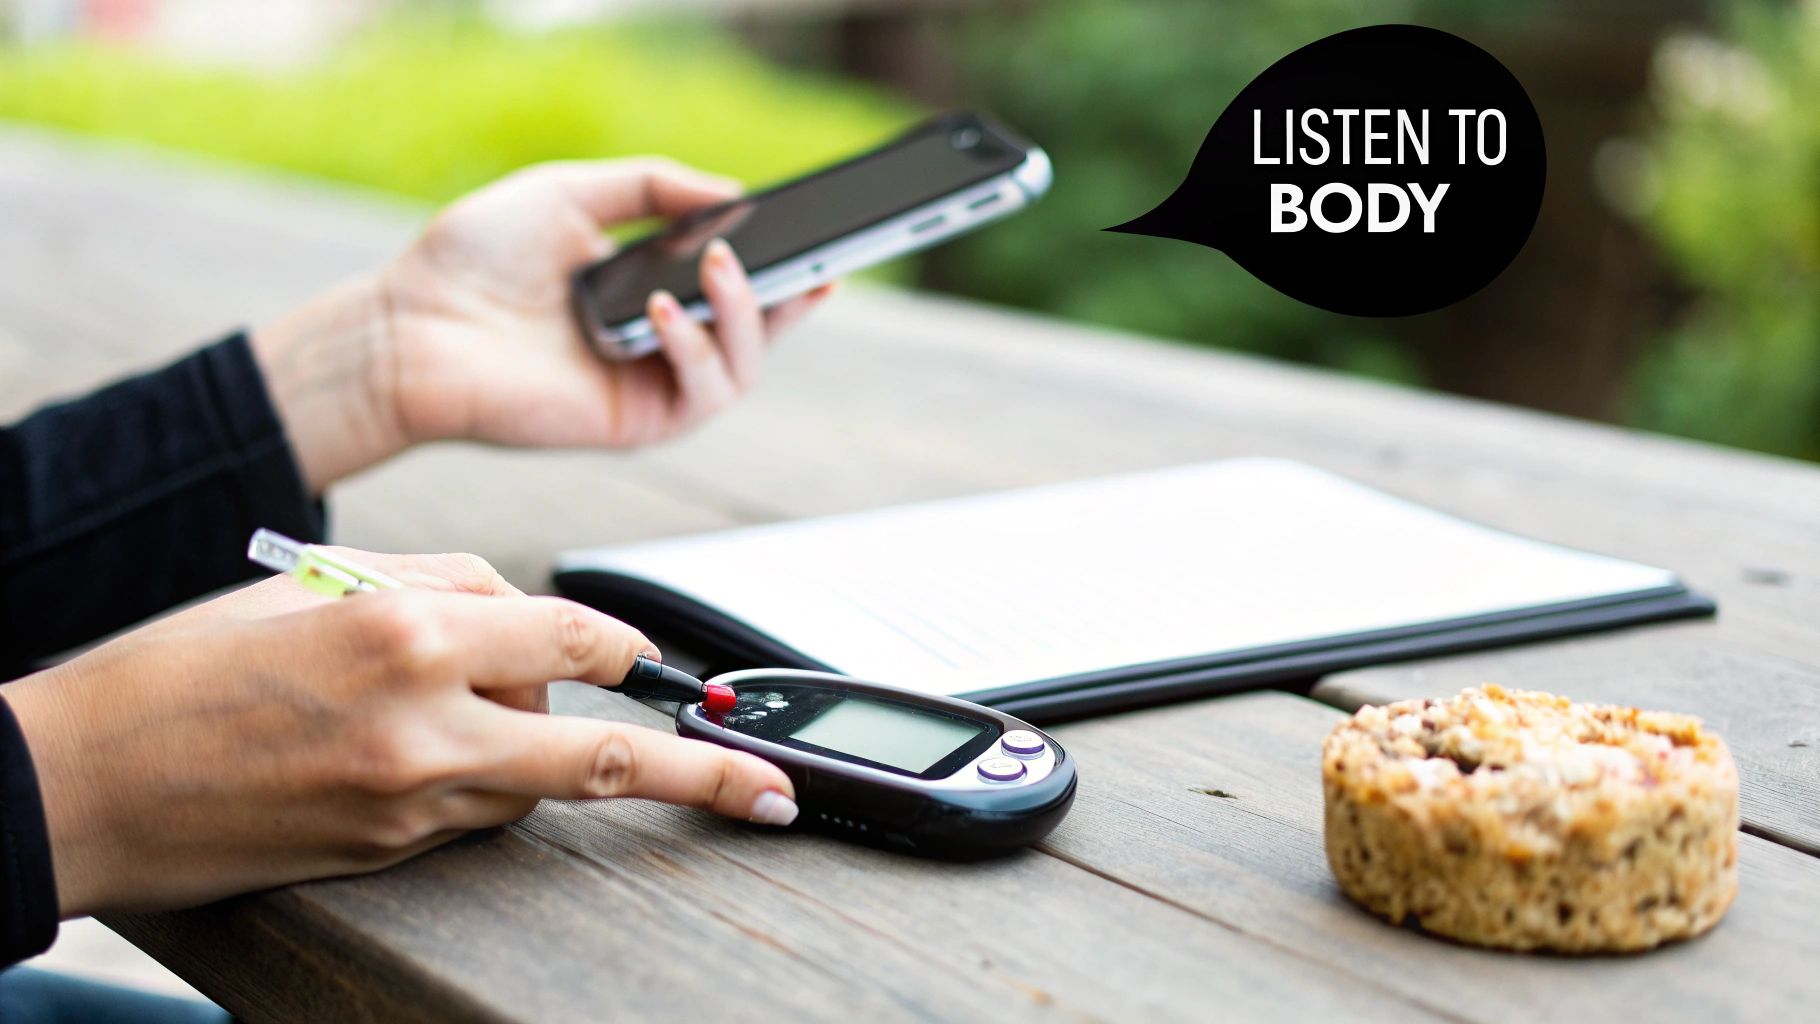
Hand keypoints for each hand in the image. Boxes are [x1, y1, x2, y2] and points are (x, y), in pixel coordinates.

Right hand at [2, 549, 796, 916]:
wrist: (79, 782)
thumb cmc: (182, 667)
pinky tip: (421, 749)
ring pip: (538, 780)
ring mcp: (406, 803)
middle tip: (767, 790)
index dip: (623, 644)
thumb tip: (529, 612)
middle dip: (700, 772)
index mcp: (405, 629)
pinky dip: (484, 779)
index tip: (651, 655)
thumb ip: (438, 588)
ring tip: (472, 707)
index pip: (570, 633)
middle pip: (601, 750)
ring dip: (546, 747)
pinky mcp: (385, 854)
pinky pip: (476, 813)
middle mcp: (422, 722)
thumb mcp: (313, 587)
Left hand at [252, 159, 835, 491]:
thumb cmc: (470, 263)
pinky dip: (696, 353)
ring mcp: (645, 386)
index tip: (823, 247)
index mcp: (646, 292)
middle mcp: (655, 345)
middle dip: (789, 299)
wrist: (405, 327)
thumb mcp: (569, 193)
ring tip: (719, 268)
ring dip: (745, 319)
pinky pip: (697, 397)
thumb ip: (649, 186)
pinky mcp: (629, 421)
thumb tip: (729, 193)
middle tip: (802, 261)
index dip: (785, 272)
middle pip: (756, 334)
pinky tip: (666, 313)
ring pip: (741, 369)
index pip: (734, 288)